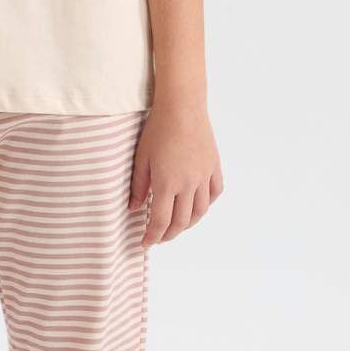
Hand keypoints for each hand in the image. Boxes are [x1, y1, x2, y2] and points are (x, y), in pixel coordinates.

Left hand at [129, 96, 222, 246]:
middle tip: (159, 238)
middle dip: (169, 234)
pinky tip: (198, 206)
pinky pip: (215, 193)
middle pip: (182, 221)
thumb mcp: (141, 158)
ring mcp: (204, 176)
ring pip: (200, 211)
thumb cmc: (157, 130)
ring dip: (188, 224)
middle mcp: (189, 184)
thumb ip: (139, 186)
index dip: (153, 236)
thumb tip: (135, 208)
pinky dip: (207, 204)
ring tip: (177, 227)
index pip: (161, 221)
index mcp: (167, 183)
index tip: (146, 243)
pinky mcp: (214, 167)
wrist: (182, 107)